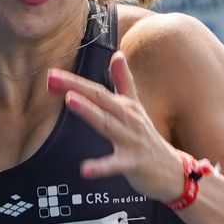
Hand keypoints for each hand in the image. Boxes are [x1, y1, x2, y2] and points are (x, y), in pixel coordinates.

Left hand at [47, 52, 186, 201]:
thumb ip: (124, 81)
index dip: (74, 81)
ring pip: (108, 124)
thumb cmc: (147, 138)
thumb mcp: (136, 107)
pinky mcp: (135, 163)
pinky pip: (116, 165)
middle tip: (52, 79)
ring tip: (70, 100)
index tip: (51, 74)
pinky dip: (101, 167)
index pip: (96, 90)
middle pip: (100, 99)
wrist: (172, 170)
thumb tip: (117, 54)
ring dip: (90, 111)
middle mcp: (128, 119)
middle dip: (76, 87)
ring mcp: (132, 140)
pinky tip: (85, 170)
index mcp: (125, 106)